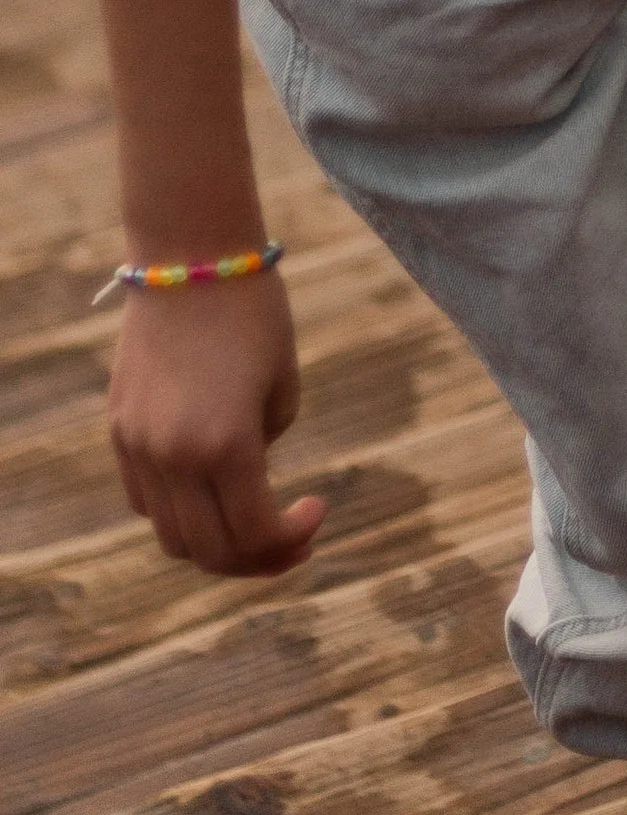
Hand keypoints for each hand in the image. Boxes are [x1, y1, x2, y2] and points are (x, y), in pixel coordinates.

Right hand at [107, 273, 325, 578]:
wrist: (191, 256)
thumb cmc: (256, 312)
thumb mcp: (283, 386)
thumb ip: (266, 448)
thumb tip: (251, 486)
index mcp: (226, 444)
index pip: (254, 532)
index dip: (291, 538)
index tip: (318, 511)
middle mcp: (173, 456)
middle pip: (209, 551)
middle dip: (258, 558)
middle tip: (295, 540)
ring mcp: (138, 447)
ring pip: (171, 536)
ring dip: (215, 544)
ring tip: (254, 525)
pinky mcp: (119, 431)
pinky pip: (145, 500)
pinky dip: (180, 514)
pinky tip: (214, 492)